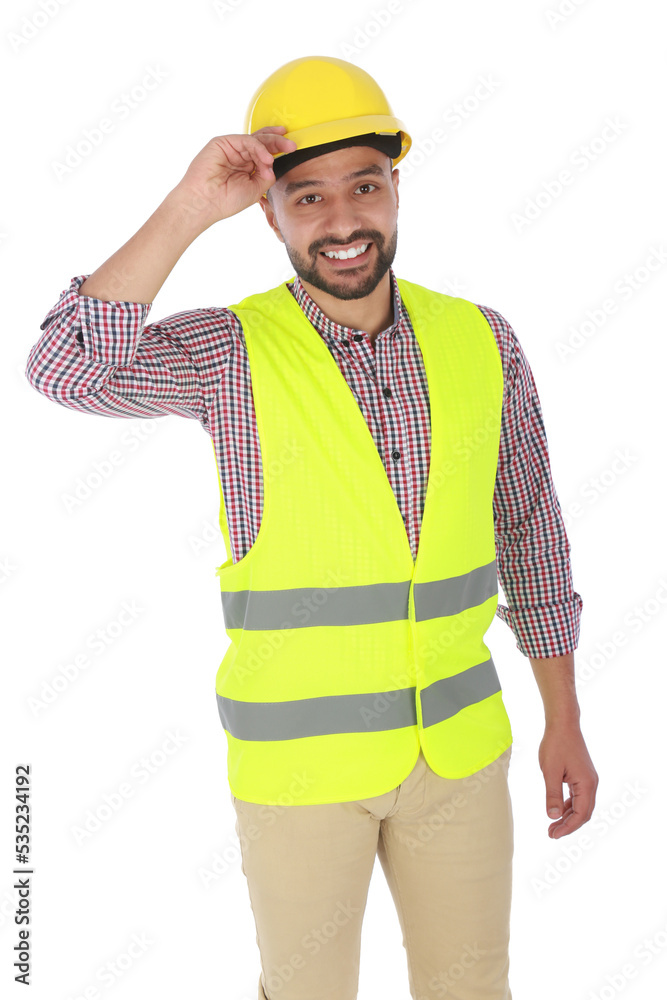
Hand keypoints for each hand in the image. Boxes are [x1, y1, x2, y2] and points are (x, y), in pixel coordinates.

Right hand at [170, 126, 297, 226]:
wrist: (205, 203)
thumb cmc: (226, 200)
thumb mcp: (255, 189)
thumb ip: (267, 176)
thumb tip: (274, 164)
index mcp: (246, 166)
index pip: (264, 152)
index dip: (277, 149)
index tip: (292, 149)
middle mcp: (239, 155)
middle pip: (262, 142)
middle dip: (278, 142)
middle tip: (292, 145)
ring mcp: (230, 148)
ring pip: (255, 140)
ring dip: (271, 145)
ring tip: (284, 151)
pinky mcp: (222, 143)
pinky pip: (245, 141)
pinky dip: (258, 148)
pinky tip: (266, 158)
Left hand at [537, 721, 598, 838]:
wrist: (563, 724)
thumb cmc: (556, 745)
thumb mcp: (550, 772)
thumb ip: (553, 795)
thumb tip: (553, 817)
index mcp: (586, 785)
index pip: (580, 815)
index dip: (567, 827)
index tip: (552, 835)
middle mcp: (592, 784)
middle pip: (583, 813)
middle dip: (568, 825)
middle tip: (551, 833)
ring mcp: (588, 779)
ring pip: (581, 805)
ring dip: (568, 816)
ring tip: (552, 825)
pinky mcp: (582, 775)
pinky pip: (578, 796)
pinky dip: (569, 805)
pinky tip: (558, 810)